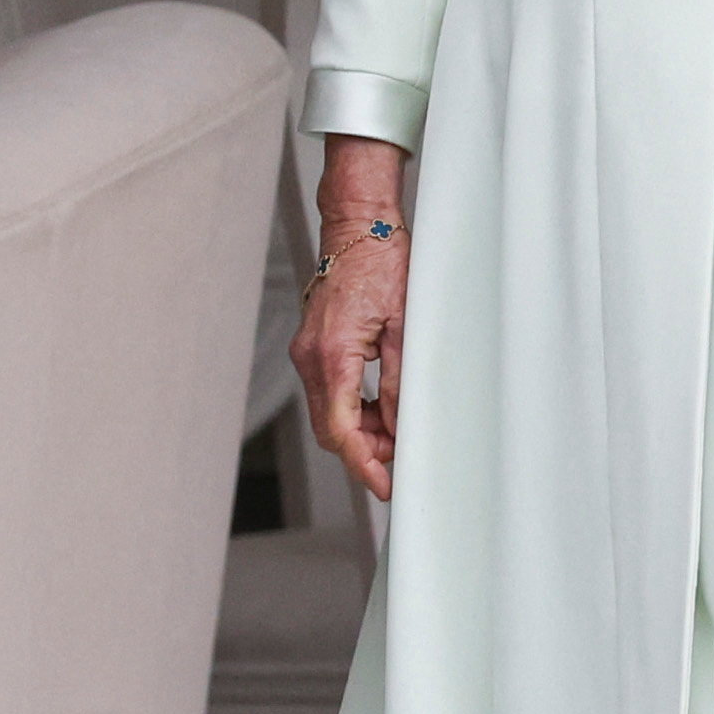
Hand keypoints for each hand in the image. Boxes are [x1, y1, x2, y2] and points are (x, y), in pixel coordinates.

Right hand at [290, 136, 410, 498]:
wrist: (359, 227)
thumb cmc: (384, 265)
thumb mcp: (405, 326)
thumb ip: (400, 380)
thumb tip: (402, 424)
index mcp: (333, 355)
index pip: (342, 431)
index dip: (364, 464)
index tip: (386, 485)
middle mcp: (311, 358)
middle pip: (331, 429)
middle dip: (364, 451)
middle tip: (401, 458)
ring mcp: (307, 352)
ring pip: (330, 413)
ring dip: (361, 430)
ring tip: (398, 429)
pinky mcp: (313, 346)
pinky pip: (330, 392)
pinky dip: (354, 408)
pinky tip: (382, 406)